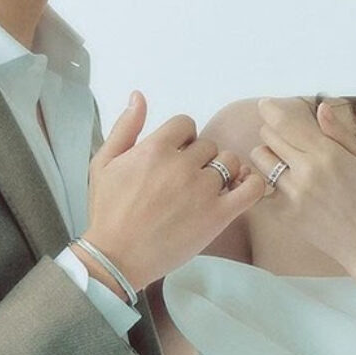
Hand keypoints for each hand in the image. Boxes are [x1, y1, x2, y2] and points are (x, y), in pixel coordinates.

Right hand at [82, 92, 265, 297]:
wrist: (117, 257)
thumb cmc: (107, 212)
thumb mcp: (104, 164)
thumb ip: (125, 127)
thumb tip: (139, 95)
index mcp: (155, 148)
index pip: (185, 124)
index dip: (182, 139)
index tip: (175, 158)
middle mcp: (181, 165)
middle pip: (208, 145)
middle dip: (199, 159)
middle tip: (185, 182)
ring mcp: (202, 190)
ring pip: (229, 162)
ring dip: (222, 171)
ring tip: (207, 189)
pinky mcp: (218, 215)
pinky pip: (251, 188)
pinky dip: (251, 184)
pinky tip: (239, 189)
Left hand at [250, 98, 355, 278]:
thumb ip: (339, 132)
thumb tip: (320, 108)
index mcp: (327, 154)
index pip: (286, 123)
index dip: (271, 110)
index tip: (265, 105)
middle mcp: (306, 171)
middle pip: (269, 137)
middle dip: (273, 133)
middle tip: (283, 139)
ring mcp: (291, 193)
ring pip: (260, 159)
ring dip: (267, 155)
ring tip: (282, 163)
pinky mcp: (282, 213)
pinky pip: (259, 189)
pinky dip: (261, 183)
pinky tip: (273, 183)